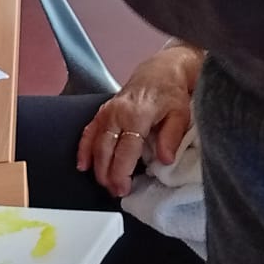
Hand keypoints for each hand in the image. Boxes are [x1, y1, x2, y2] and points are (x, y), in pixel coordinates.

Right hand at [77, 42, 202, 196]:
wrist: (160, 71)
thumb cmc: (171, 94)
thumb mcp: (180, 115)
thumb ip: (172, 137)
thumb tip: (165, 160)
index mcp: (137, 115)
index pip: (125, 151)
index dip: (121, 172)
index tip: (123, 188)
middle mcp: (117, 113)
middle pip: (106, 150)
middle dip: (107, 174)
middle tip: (115, 192)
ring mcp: (107, 112)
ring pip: (95, 143)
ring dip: (97, 166)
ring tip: (103, 183)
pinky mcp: (102, 111)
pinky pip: (88, 132)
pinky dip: (84, 149)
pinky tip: (83, 165)